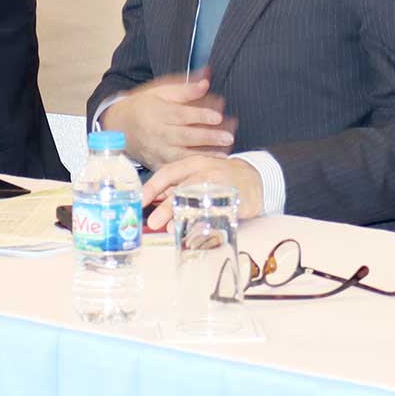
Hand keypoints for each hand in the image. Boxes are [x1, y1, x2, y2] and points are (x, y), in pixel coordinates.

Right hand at [99, 75, 231, 169]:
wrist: (120, 125)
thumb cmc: (144, 105)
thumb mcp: (161, 91)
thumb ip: (185, 89)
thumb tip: (206, 83)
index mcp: (158, 112)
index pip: (182, 115)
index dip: (200, 115)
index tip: (218, 116)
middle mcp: (157, 133)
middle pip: (185, 136)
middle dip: (208, 137)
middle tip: (228, 137)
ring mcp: (157, 151)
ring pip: (182, 155)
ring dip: (204, 155)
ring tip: (224, 154)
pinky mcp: (156, 164)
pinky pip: (176, 168)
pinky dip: (192, 168)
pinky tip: (208, 165)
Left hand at [140, 154, 262, 230]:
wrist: (255, 178)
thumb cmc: (219, 177)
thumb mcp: (196, 176)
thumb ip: (174, 187)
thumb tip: (150, 200)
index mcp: (193, 164)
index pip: (168, 173)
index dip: (152, 187)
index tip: (140, 201)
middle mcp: (206, 171)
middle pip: (183, 187)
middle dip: (167, 206)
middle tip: (153, 222)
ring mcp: (221, 185)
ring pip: (200, 199)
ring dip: (183, 215)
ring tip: (170, 228)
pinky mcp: (235, 199)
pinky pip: (218, 211)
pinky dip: (206, 221)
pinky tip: (195, 231)